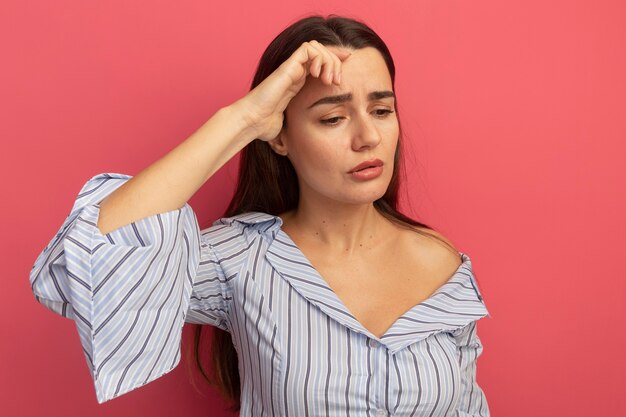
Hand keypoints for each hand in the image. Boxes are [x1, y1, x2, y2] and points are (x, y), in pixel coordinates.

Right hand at [237, 40, 352, 141]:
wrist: (252, 122)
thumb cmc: (265, 126)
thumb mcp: (290, 126)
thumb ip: (296, 128)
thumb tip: (294, 145)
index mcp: (298, 83)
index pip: (320, 63)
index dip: (334, 64)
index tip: (343, 77)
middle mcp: (295, 72)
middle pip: (322, 52)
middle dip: (335, 62)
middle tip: (337, 81)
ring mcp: (291, 68)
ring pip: (317, 47)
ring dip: (329, 60)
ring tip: (329, 79)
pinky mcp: (288, 66)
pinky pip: (308, 49)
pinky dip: (319, 58)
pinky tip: (318, 75)